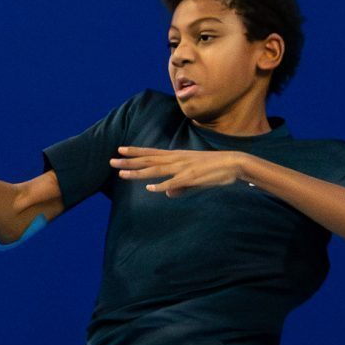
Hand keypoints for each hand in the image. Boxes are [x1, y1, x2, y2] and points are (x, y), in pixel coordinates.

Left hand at [110, 146, 247, 195]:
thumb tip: (166, 195)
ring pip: (156, 170)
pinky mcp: (191, 177)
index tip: (120, 149)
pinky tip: (150, 189)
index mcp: (177, 156)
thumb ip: (178, 186)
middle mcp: (176, 159)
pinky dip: (162, 186)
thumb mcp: (192, 178)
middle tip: (111, 161)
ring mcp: (183, 168)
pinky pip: (174, 183)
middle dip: (129, 162)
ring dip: (138, 173)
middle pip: (148, 160)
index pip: (151, 152)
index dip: (135, 151)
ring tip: (122, 174)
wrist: (233, 163)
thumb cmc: (213, 170)